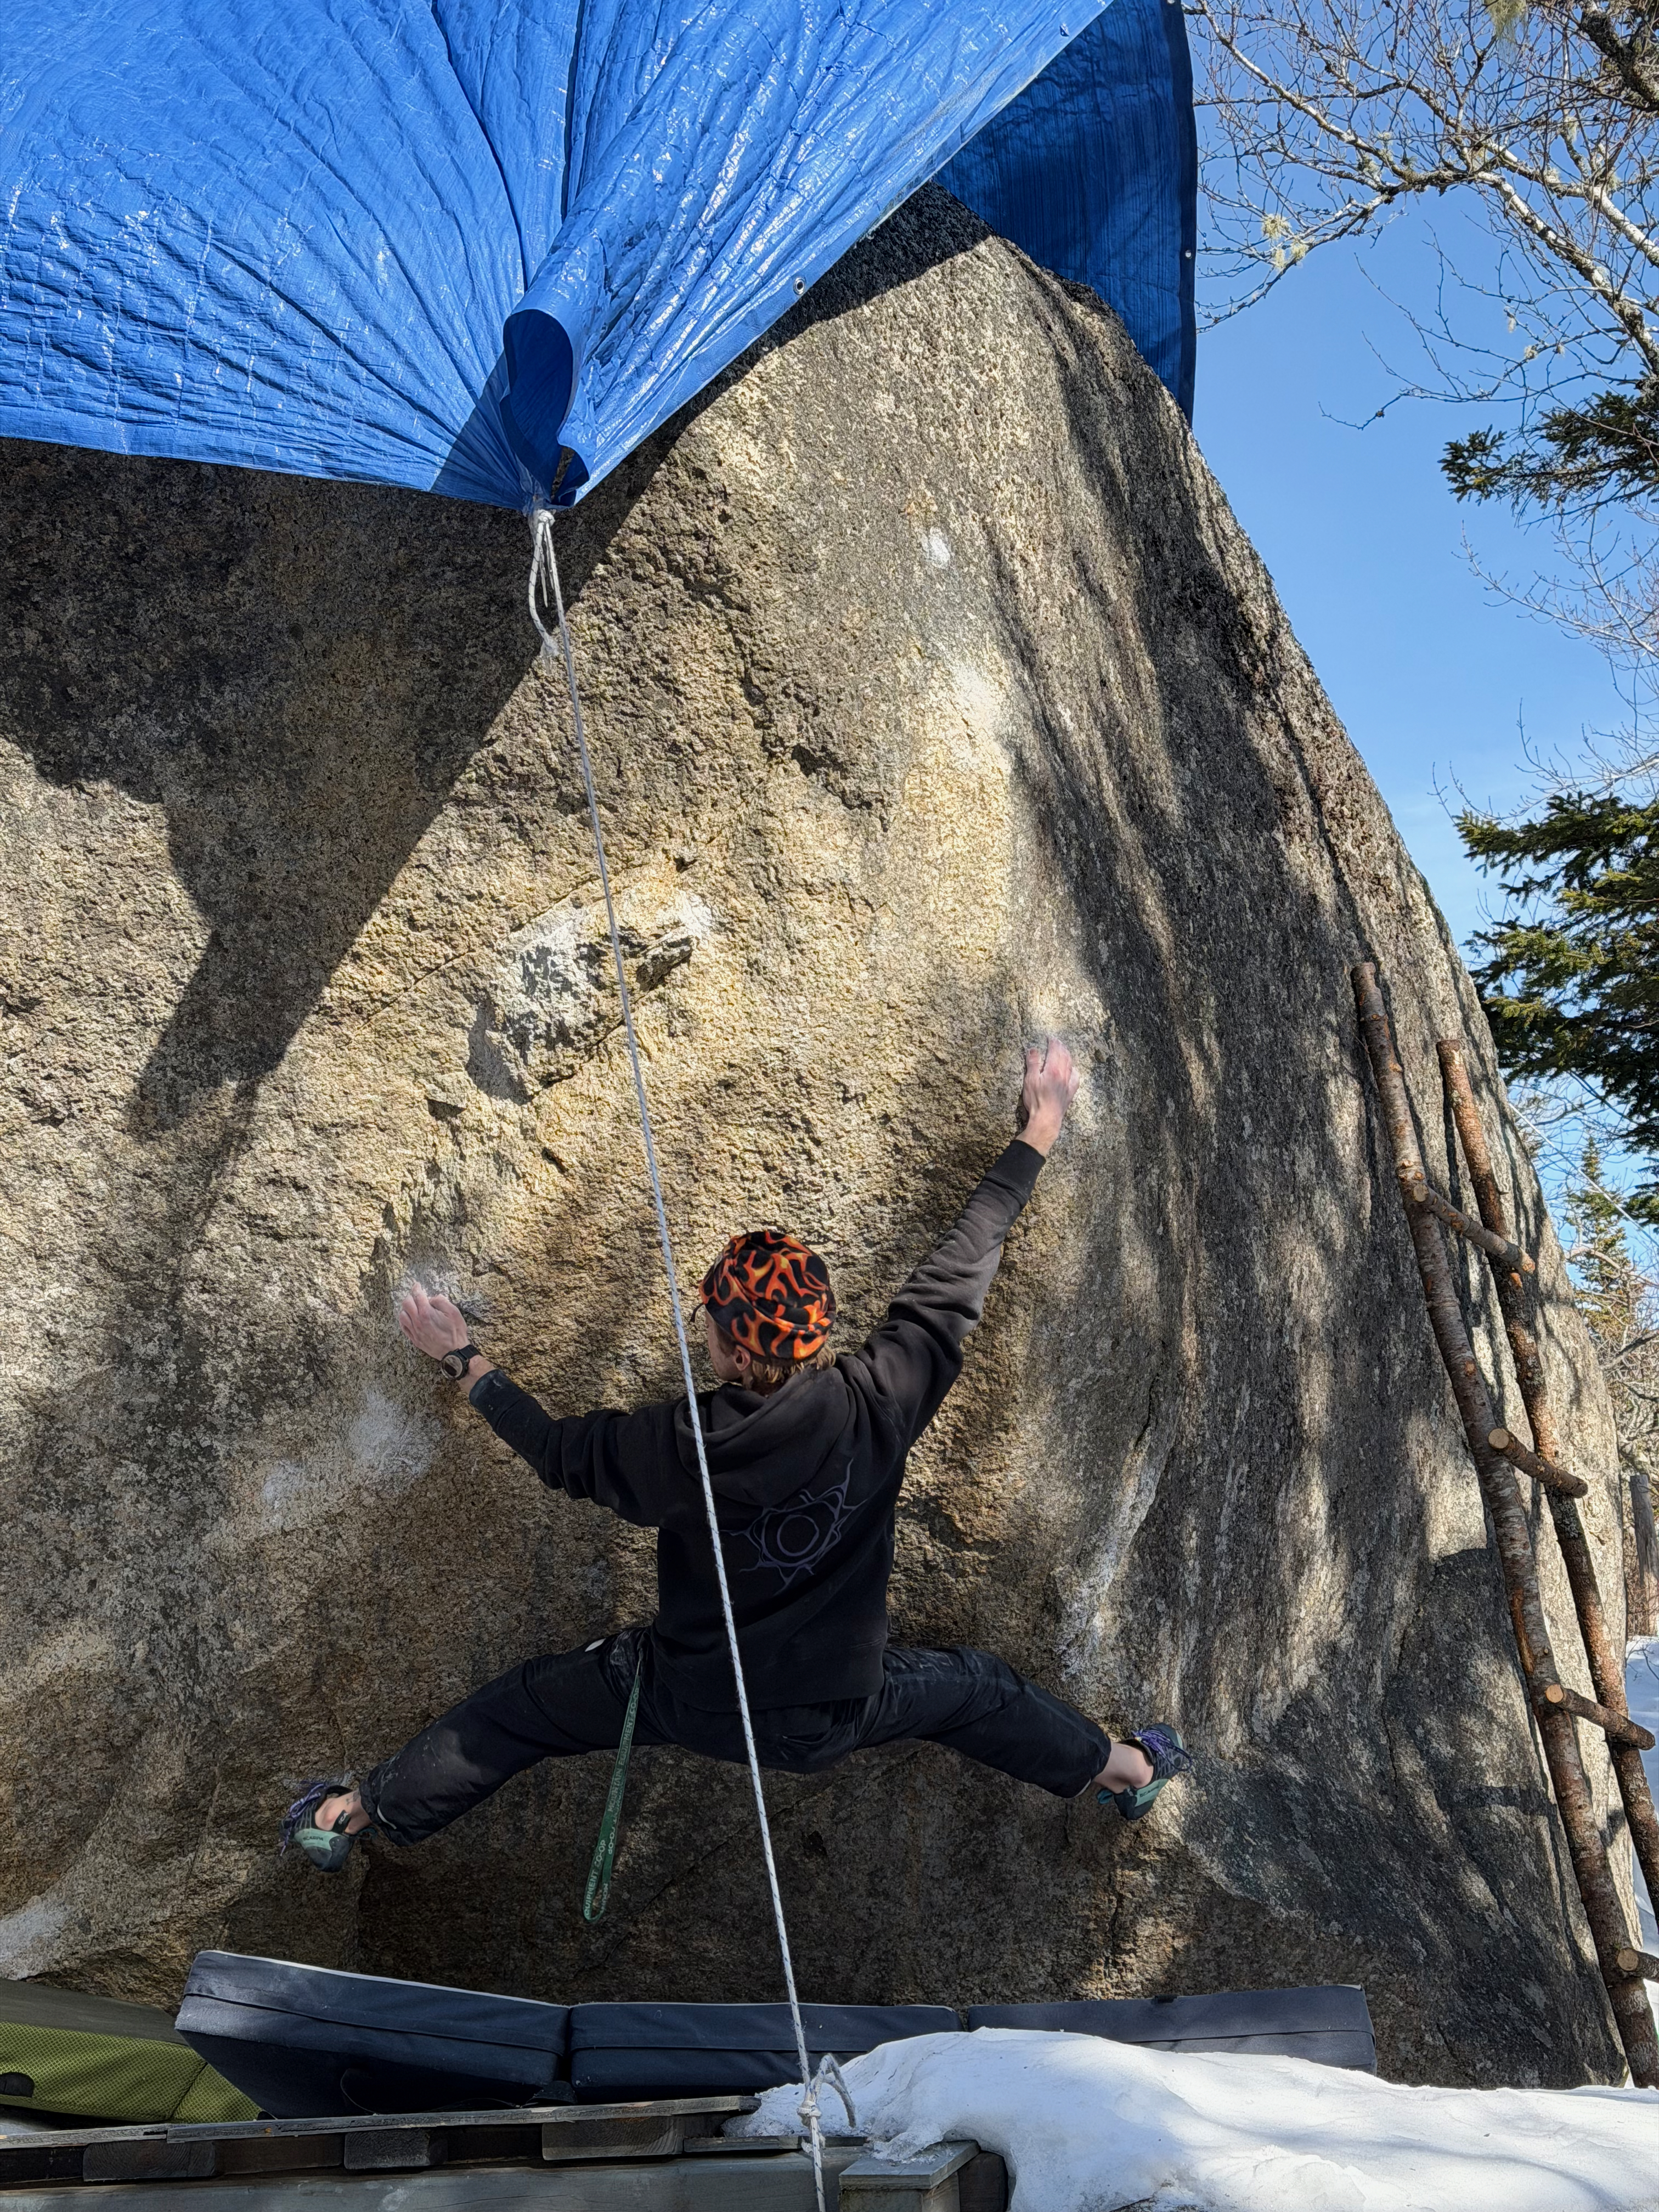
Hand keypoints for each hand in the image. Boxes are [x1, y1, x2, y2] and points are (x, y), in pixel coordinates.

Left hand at [397, 1286, 471, 1361]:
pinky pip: (403, 1327)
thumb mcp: (454, 1312)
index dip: (416, 1288)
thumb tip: (432, 1298)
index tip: (417, 1285)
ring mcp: (415, 1331)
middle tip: (415, 1295)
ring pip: (402, 1315)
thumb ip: (441, 1301)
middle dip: (410, 1296)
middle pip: (406, 1304)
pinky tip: (408, 1318)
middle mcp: (418, 1321)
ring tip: (412, 1307)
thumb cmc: (456, 1332)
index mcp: (427, 1313)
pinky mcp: (414, 1339)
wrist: (454, 1352)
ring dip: (406, 1308)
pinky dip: (404, 1320)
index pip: (417, 1296)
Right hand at [1016, 1035, 1079, 1156]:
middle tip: (1056, 1041)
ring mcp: (1069, 1083)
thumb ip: (1032, 1063)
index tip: (1049, 1037)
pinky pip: (1075, 1077)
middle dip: (1061, 1046)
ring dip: (1067, 1055)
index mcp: (1053, 1069)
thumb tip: (1033, 1049)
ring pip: (1071, 1064)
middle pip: (1065, 1055)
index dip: (1052, 1042)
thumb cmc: (1036, 1100)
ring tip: (1064, 1050)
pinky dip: (1074, 1069)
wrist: (1047, 1119)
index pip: (1055, 1050)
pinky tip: (1072, 1069)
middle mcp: (1064, 1074)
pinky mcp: (1070, 1092)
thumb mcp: (1030, 1080)